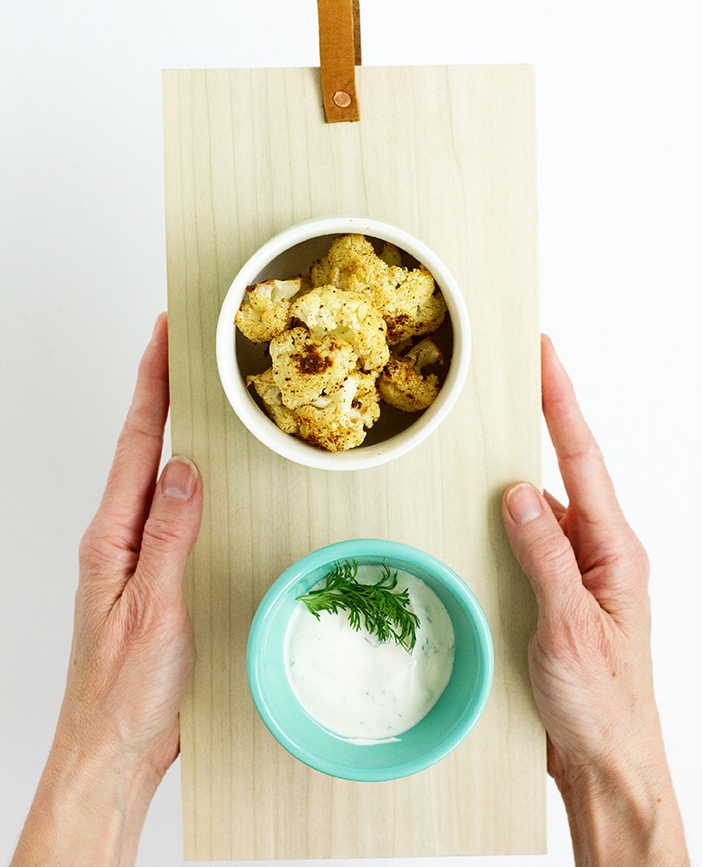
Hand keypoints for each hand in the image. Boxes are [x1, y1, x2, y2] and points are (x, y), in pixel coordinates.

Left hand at [12, 314, 202, 866]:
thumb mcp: (153, 611)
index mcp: (112, 536)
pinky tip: (205, 473)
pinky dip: (189, 477)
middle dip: (161, 389)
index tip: (164, 334)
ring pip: (157, 476)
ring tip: (195, 388)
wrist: (112, 752)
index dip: (152, 383)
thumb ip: (169, 537)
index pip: (137, 443)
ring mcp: (135, 555)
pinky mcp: (155, 575)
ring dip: (174, 427)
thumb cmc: (123, 694)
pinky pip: (172, 511)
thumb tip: (184, 469)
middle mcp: (119, 537)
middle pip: (143, 446)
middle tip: (181, 342)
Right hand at [502, 336, 687, 865]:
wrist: (607, 765)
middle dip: (541, 419)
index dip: (562, 402)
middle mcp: (601, 552)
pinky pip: (530, 540)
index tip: (546, 355)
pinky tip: (483, 518)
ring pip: (542, 506)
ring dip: (515, 475)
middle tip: (514, 372)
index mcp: (615, 552)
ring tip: (488, 438)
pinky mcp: (558, 592)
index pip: (583, 460)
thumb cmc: (602, 706)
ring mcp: (580, 572)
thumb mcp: (570, 629)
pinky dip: (505, 522)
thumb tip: (519, 493)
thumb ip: (545, 557)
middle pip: (566, 469)